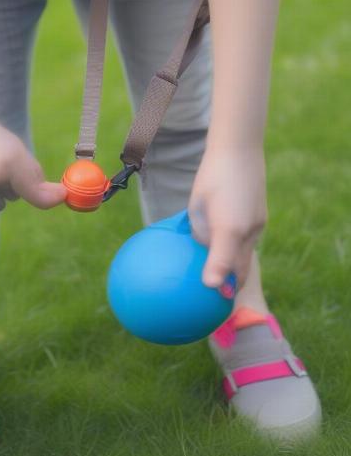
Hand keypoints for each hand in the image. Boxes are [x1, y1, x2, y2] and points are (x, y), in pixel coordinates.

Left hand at [188, 145, 266, 288]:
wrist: (238, 152)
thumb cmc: (210, 178)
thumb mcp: (196, 206)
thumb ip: (199, 232)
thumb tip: (200, 252)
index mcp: (228, 230)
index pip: (225, 268)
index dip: (220, 287)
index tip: (210, 302)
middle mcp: (247, 231)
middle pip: (240, 268)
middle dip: (230, 287)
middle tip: (216, 303)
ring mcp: (256, 224)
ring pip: (245, 256)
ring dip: (236, 271)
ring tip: (221, 287)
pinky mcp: (260, 218)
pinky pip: (247, 242)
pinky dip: (237, 254)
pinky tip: (224, 256)